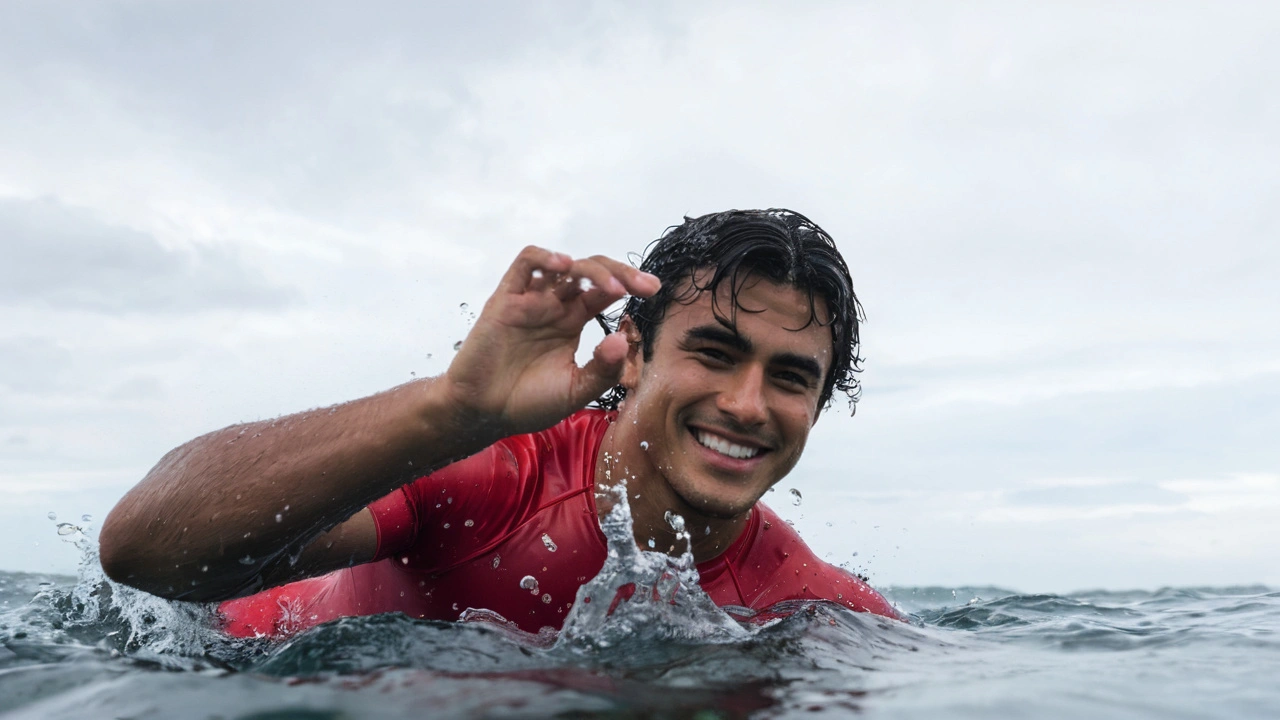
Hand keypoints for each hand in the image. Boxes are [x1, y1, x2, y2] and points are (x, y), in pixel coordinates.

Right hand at [442, 246, 659, 437]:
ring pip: (564, 264)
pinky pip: (525, 265)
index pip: (604, 292)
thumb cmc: (527, 402)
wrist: (483, 413)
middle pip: (590, 273)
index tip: (653, 291)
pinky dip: (545, 258)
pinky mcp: (506, 300)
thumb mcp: (576, 391)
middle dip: (621, 273)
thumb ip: (603, 370)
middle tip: (645, 286)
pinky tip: (564, 267)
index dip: (630, 285)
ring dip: (592, 270)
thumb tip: (623, 339)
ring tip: (613, 288)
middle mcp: (553, 305)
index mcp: (572, 322)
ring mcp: (531, 300)